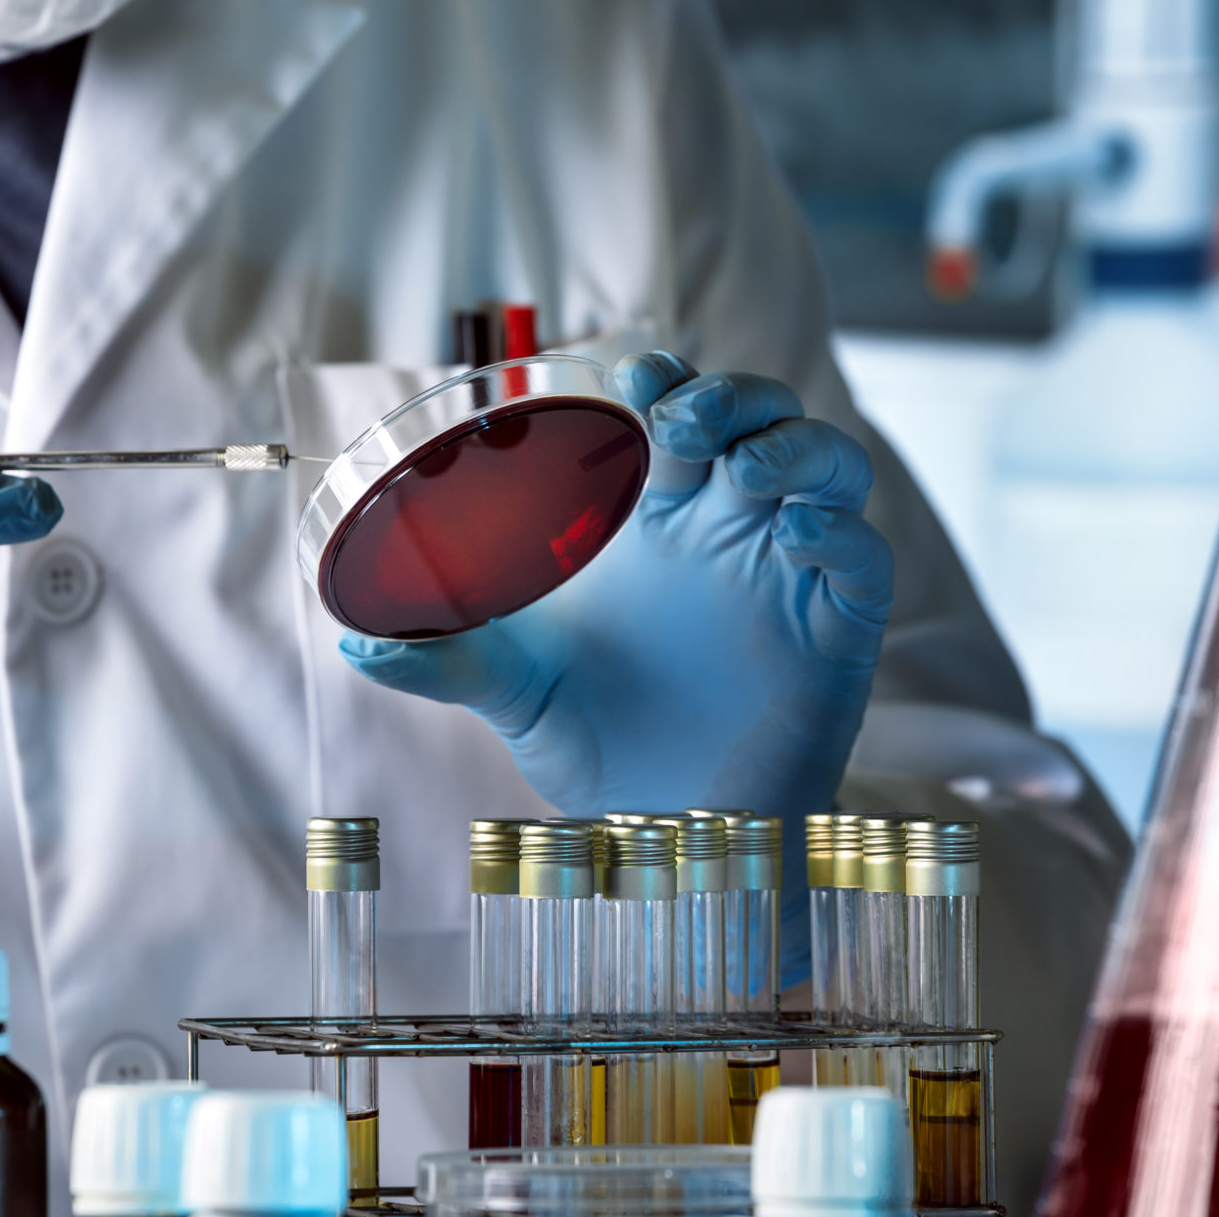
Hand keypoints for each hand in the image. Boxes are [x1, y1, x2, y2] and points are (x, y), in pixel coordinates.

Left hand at [340, 352, 892, 815]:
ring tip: (742, 471)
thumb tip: (354, 641)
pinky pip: (864, 557)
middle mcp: (730, 530)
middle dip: (731, 396)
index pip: (679, 407)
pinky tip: (796, 535)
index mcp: (659, 517)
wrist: (663, 838)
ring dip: (793, 446)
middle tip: (682, 427)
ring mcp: (789, 574)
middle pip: (761, 413)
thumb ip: (442, 656)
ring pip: (829, 463)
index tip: (631, 383)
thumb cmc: (594, 748)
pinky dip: (838, 529)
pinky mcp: (838, 631)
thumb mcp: (508, 691)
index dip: (666, 378)